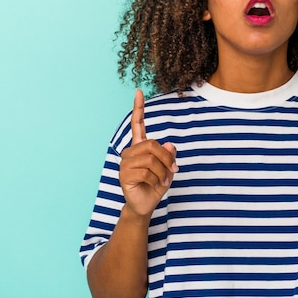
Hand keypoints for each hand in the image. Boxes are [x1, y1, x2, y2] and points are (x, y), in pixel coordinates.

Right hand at [118, 90, 177, 217]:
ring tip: (163, 180)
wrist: (145, 205)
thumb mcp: (168, 168)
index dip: (139, 108)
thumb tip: (169, 144)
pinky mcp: (124, 175)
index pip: (138, 124)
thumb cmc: (155, 185)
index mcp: (139, 147)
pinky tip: (155, 185)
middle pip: (152, 144)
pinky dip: (157, 179)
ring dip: (163, 171)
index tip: (139, 92)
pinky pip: (146, 171)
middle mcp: (130, 152)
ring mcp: (125, 163)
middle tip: (173, 170)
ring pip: (150, 159)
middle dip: (167, 158)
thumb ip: (169, 155)